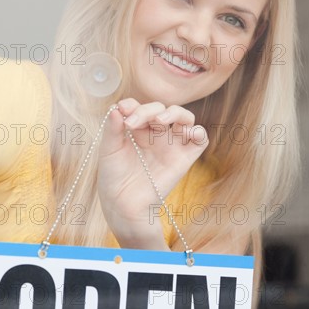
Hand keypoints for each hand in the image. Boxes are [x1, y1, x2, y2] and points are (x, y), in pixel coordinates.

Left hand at [97, 98, 208, 249]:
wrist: (123, 204)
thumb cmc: (114, 178)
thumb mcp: (108, 150)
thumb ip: (112, 128)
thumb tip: (116, 108)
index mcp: (137, 129)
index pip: (140, 106)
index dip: (133, 104)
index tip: (122, 110)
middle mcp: (156, 134)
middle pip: (160, 109)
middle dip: (146, 110)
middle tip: (132, 123)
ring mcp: (171, 145)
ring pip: (184, 118)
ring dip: (175, 112)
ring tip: (159, 121)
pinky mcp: (184, 158)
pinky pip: (200, 139)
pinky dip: (198, 131)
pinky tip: (185, 132)